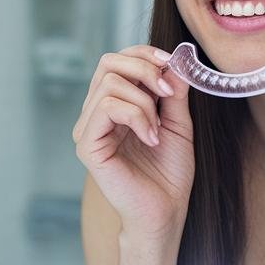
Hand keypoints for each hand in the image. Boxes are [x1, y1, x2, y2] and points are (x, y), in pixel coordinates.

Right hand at [72, 46, 195, 241]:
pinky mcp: (87, 145)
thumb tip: (174, 61)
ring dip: (144, 101)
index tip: (171, 64)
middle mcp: (96, 113)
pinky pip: (107, 107)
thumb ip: (173, 92)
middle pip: (108, 63)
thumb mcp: (178, 122)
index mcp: (113, 105)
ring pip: (109, 83)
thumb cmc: (169, 173)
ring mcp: (88, 128)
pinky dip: (136, 116)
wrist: (165, 211)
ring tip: (158, 129)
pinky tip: (150, 138)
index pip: (117, 61)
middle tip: (167, 93)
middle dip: (144, 69)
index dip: (143, 54)